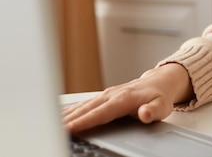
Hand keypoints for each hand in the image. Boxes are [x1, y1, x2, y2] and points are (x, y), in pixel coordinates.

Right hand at [63, 63, 193, 132]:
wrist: (159, 82)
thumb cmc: (160, 96)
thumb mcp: (162, 106)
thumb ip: (153, 111)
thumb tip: (144, 113)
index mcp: (124, 98)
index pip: (101, 112)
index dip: (85, 121)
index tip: (70, 128)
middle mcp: (112, 94)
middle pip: (87, 109)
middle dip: (68, 119)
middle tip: (52, 129)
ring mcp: (106, 94)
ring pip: (82, 105)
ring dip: (66, 114)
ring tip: (49, 123)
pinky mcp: (102, 96)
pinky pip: (83, 103)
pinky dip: (70, 109)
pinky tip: (59, 116)